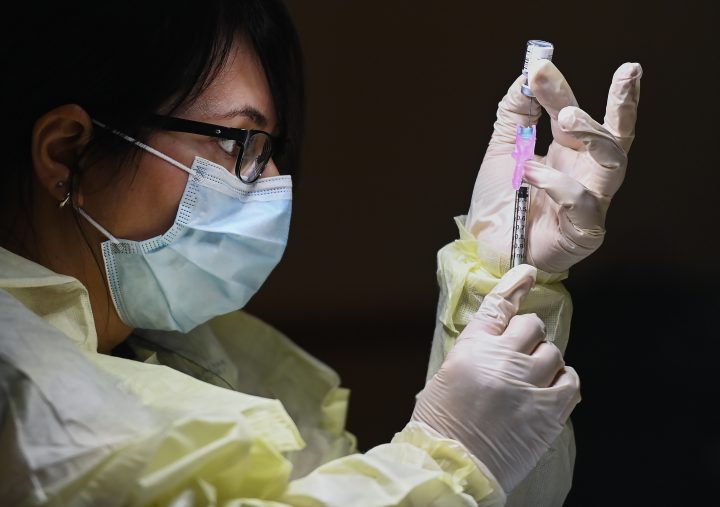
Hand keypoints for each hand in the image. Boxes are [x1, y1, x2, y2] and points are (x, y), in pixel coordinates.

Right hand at [412, 264, 579, 492]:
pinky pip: (570, 381)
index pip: (499, 306)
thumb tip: (503, 332)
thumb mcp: (448, 373)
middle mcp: (502, 361)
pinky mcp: (548, 412)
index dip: (515, 285)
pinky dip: (562, 381)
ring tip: (531, 379)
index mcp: (472, 349)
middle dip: (527, 336)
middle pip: (531, 326)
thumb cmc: (443, 422)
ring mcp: (528, 386)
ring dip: (544, 361)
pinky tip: (549, 389)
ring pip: (553, 352)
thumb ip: (477, 348)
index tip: (527, 273)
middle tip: (518, 355)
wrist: (452, 465)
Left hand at [466, 60, 642, 272]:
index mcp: (567, 153)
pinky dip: (557, 183)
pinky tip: (531, 175)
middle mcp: (584, 173)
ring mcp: (590, 201)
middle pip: (615, 134)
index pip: (576, 114)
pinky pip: (584, 201)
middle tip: (617, 75)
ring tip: (563, 119)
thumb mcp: (503, 152)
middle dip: (620, 103)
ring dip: (592, 134)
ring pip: (614, 162)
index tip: (539, 65)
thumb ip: (516, 115)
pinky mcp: (584, 230)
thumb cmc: (499, 205)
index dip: (561, 88)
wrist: (485, 251)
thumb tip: (526, 77)